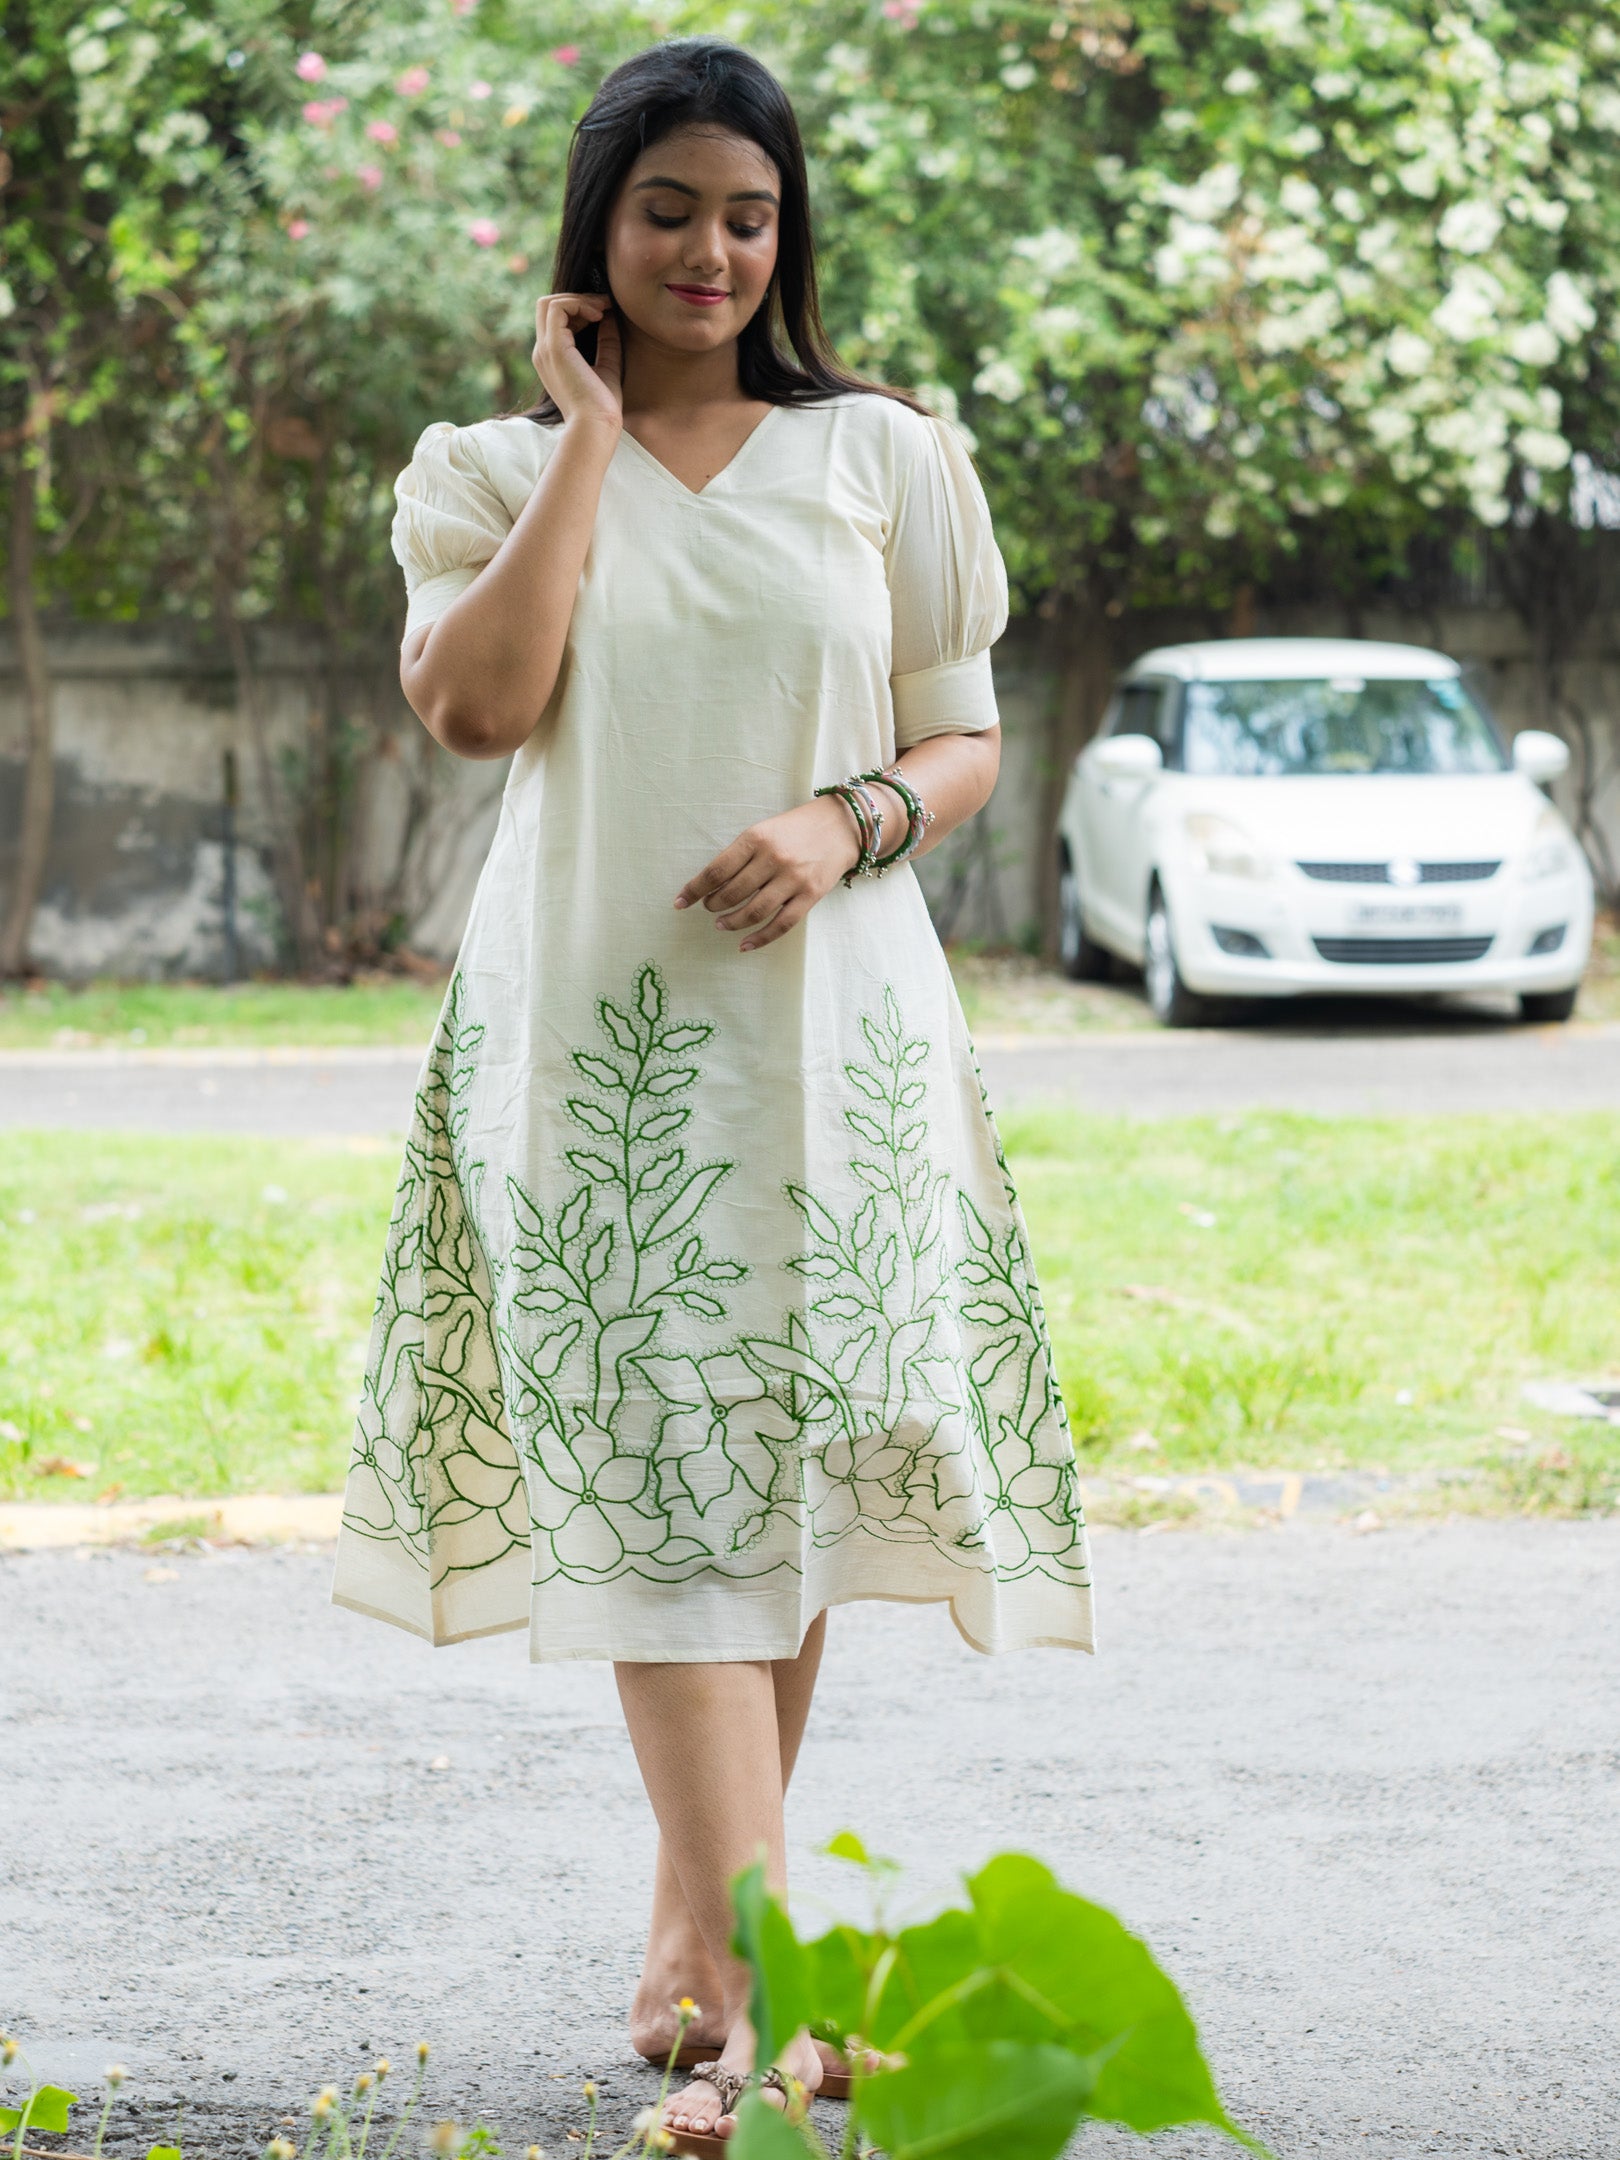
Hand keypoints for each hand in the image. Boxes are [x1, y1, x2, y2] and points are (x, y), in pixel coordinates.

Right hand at [532, 292, 622, 431]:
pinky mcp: (554, 348)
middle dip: (577, 299)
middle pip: (547, 306)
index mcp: (551, 359)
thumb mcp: (607, 365)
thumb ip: (606, 341)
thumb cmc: (602, 406)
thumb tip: (609, 316)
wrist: (596, 427)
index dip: (579, 309)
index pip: (554, 320)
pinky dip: (579, 304)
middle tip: (604, 307)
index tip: (604, 313)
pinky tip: (599, 316)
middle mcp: (543, 352)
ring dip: (578, 299)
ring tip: (602, 309)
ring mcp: (545, 349)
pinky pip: (558, 308)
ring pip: (549, 303)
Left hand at [674, 796, 867, 951]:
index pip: (716, 870)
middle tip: (709, 908)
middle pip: (732, 893)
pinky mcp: (811, 895)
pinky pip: (781, 924)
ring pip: (754, 911)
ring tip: (722, 924)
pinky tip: (745, 944)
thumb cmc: (796, 829)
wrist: (842, 826)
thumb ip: (741, 854)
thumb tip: (711, 885)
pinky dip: (760, 938)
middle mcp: (773, 858)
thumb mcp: (764, 830)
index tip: (680, 902)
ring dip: (732, 922)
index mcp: (756, 838)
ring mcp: (794, 878)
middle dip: (713, 905)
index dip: (694, 889)